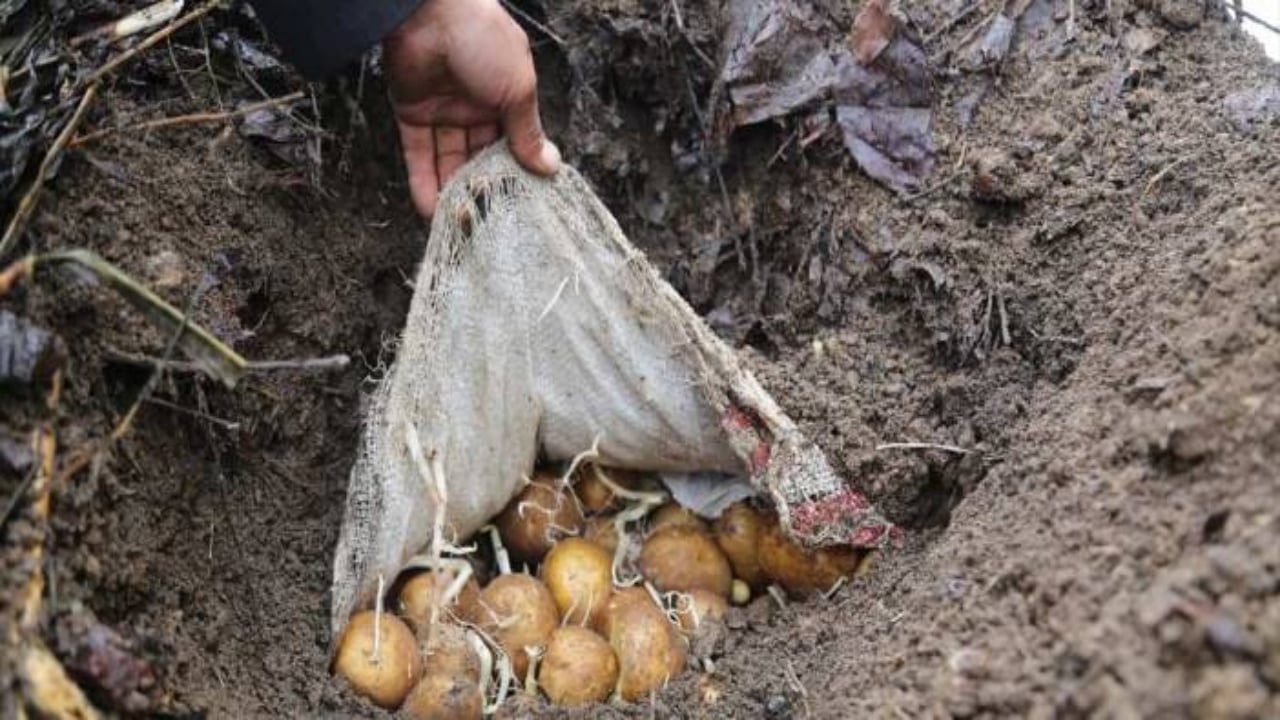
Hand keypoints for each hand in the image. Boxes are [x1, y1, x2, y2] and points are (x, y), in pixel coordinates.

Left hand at [383, 0, 559, 216]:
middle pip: (480, 155)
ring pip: (449, 159)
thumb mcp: (517, 90)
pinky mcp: (411, 112)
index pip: (514, 142)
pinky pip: (418, 153)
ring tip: (459, 224)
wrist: (428, 12)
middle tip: (488, 220)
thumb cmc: (484, 41)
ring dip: (452, 190)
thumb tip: (550, 167)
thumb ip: (528, 132)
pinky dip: (423, 181)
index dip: (516, 170)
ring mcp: (442, 109)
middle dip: (483, 186)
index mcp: (507, 94)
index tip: (521, 202)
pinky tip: (431, 210)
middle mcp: (476, 104)